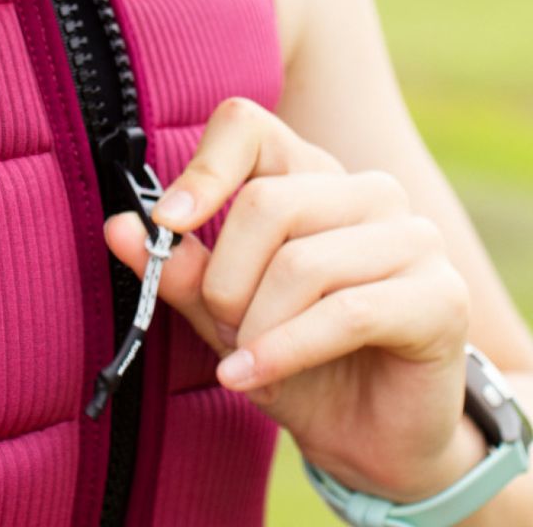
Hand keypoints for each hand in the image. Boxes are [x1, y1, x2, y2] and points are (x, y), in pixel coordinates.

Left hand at [104, 97, 476, 501]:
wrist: (367, 435)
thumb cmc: (292, 356)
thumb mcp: (220, 312)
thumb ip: (177, 267)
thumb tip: (119, 226)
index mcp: (309, 173)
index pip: (247, 125)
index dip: (203, 169)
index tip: (168, 222)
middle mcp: (366, 190)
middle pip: (266, 202)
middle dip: (225, 278)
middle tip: (223, 323)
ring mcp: (412, 236)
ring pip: (301, 262)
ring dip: (256, 324)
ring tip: (247, 354)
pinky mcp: (440, 295)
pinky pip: (344, 312)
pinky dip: (284, 350)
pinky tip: (250, 375)